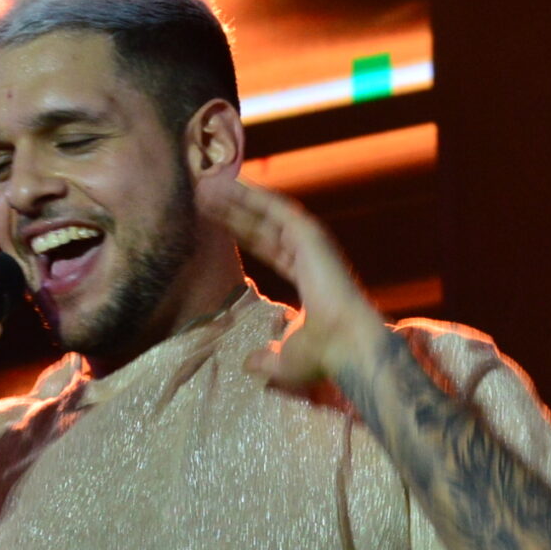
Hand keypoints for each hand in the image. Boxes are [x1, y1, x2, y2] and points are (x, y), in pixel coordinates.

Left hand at [202, 176, 391, 389]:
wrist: (346, 346)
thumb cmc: (322, 355)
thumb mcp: (282, 359)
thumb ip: (264, 358)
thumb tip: (249, 364)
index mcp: (307, 279)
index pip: (268, 248)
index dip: (242, 233)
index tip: (217, 222)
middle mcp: (310, 256)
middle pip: (263, 227)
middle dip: (234, 211)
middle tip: (204, 196)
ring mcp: (311, 244)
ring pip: (267, 214)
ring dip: (239, 198)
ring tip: (208, 185)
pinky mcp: (311, 236)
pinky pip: (276, 209)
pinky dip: (253, 196)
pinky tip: (229, 185)